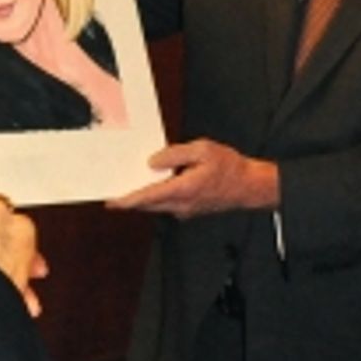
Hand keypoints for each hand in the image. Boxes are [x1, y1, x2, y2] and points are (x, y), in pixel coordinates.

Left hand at [106, 139, 279, 218]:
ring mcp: (186, 210)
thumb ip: (175, 155)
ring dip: (143, 199)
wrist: (250, 186)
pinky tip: (155, 185)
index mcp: (183, 189)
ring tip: (130, 186)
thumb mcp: (202, 150)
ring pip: (157, 206)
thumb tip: (153, 162)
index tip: (111, 201)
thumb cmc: (230, 167)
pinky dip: (157, 198)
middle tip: (113, 192)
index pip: (148, 197)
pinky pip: (167, 205)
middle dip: (130, 200)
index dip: (127, 200)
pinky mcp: (190, 210)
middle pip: (148, 205)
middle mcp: (182, 204)